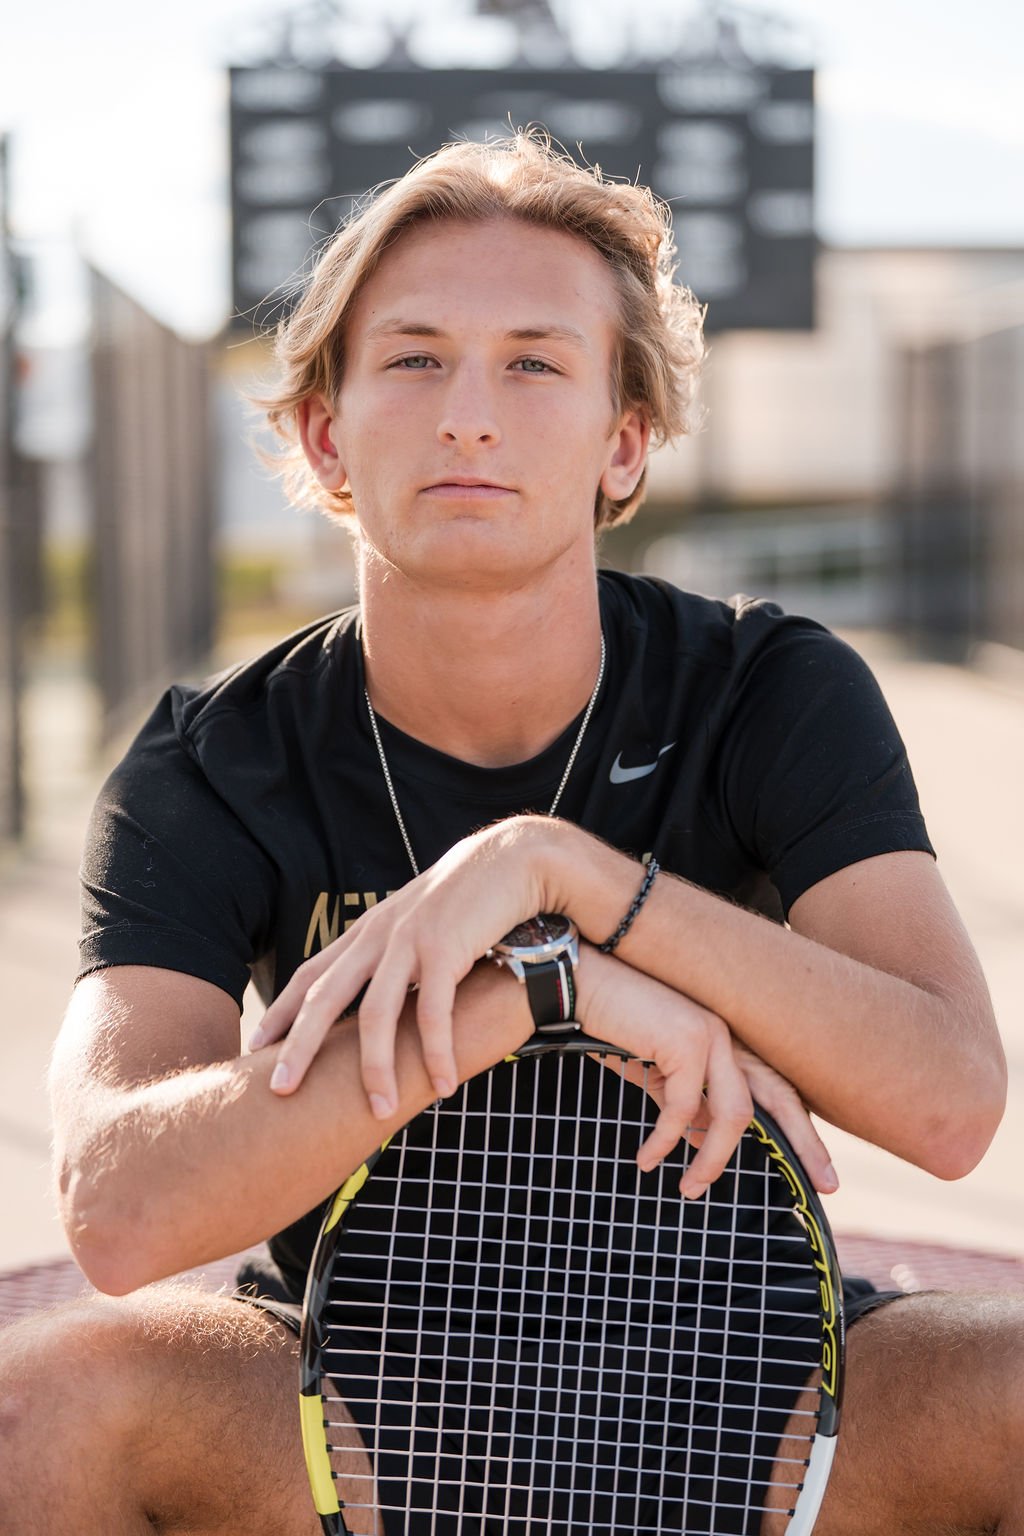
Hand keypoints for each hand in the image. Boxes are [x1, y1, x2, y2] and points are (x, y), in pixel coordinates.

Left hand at [249, 817, 554, 1111]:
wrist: (512, 859)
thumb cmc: (469, 897)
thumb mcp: (418, 923)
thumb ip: (394, 955)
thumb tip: (385, 997)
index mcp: (368, 931)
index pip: (310, 974)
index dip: (281, 1011)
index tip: (256, 1046)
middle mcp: (379, 935)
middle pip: (325, 997)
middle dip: (299, 1045)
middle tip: (278, 1090)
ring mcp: (410, 940)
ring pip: (377, 1013)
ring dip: (376, 1067)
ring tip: (380, 1110)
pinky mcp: (446, 947)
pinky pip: (434, 1012)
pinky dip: (436, 1053)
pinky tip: (443, 1084)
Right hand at [573, 946, 836, 1198]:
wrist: (578, 984)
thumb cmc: (612, 1023)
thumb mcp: (655, 1070)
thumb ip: (683, 1100)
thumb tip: (699, 1141)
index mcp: (726, 1040)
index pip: (777, 1087)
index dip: (802, 1128)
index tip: (820, 1170)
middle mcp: (729, 1034)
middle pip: (781, 1097)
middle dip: (806, 1144)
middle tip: (828, 1187)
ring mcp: (712, 1033)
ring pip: (733, 1114)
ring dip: (712, 1159)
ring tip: (688, 1189)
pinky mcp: (686, 1039)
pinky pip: (683, 1108)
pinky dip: (664, 1140)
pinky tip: (646, 1158)